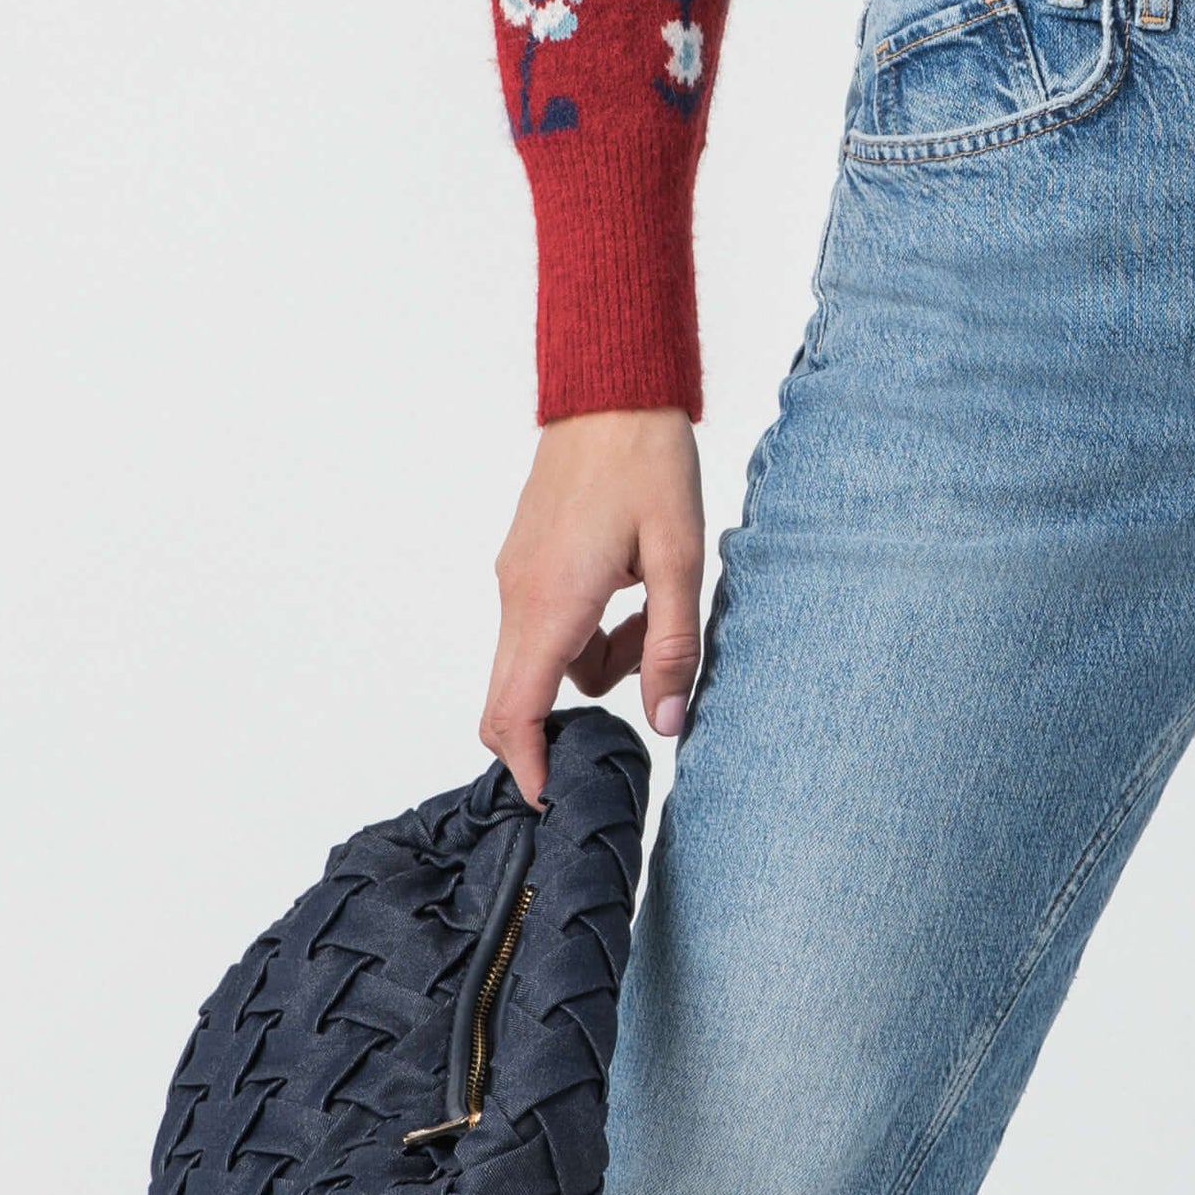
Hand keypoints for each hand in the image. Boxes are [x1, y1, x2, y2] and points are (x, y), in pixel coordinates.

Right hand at [482, 410, 704, 799]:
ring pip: (542, 661)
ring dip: (596, 663)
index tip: (553, 802)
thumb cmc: (648, 466)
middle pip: (513, 699)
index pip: (515, 714)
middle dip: (568, 720)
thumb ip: (672, 648)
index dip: (528, 768)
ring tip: (654, 612)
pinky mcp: (524, 562)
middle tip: (637, 694)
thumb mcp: (682, 560)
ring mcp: (515, 578)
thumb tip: (666, 724)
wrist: (612, 393)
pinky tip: (632, 590)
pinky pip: (545, 626)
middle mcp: (518, 597)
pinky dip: (585, 631)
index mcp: (551, 604)